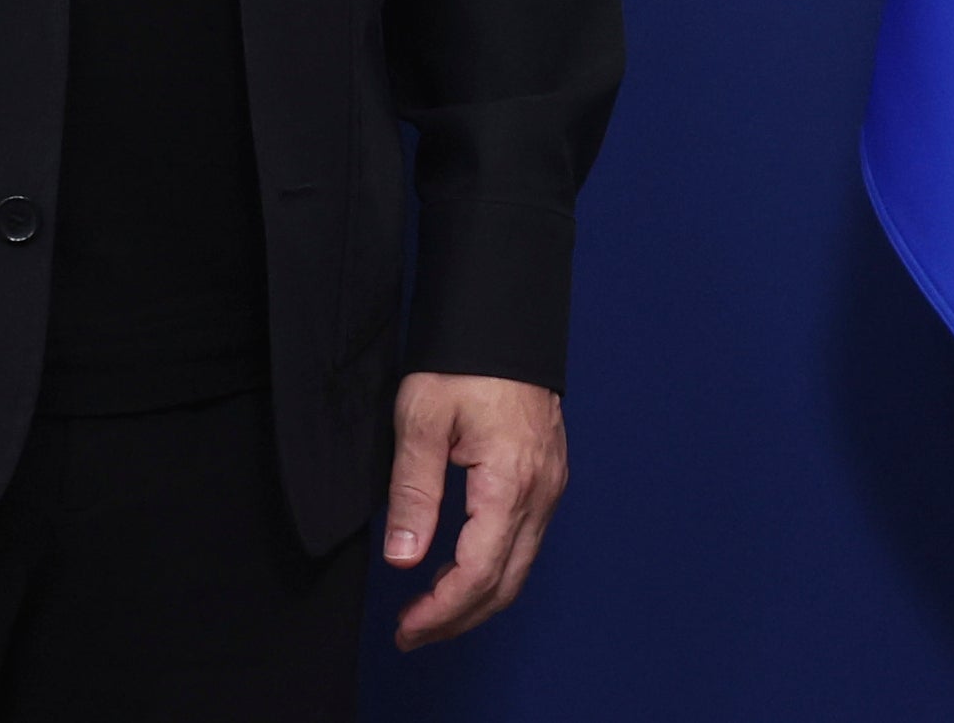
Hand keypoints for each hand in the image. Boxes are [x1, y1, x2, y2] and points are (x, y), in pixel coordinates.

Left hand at [383, 372, 565, 650]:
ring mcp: (550, 486)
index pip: (478, 573)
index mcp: (510, 482)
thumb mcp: (422, 419)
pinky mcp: (547, 477)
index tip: (406, 627)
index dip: (441, 610)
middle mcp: (540, 493)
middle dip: (458, 619)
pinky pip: (525, 542)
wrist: (505, 320)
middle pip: (505, 584)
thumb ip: (413, 493)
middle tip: (412, 633)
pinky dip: (492, 570)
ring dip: (476, 598)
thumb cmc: (464, 361)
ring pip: (519, 568)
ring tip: (429, 610)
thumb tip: (403, 558)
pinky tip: (459, 569)